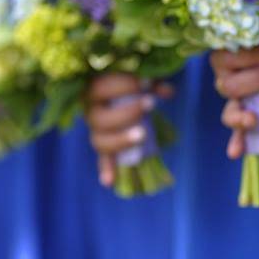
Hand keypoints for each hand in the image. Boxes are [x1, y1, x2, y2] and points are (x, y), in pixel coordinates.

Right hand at [85, 72, 173, 187]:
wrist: (122, 93)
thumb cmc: (130, 81)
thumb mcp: (139, 77)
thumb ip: (151, 81)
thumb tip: (167, 92)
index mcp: (93, 90)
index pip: (100, 88)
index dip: (122, 85)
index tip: (147, 82)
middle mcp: (91, 112)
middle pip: (99, 118)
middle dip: (126, 113)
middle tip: (151, 103)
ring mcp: (97, 131)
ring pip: (100, 141)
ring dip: (120, 141)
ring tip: (143, 135)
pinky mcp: (106, 145)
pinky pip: (103, 159)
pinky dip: (106, 170)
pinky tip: (109, 182)